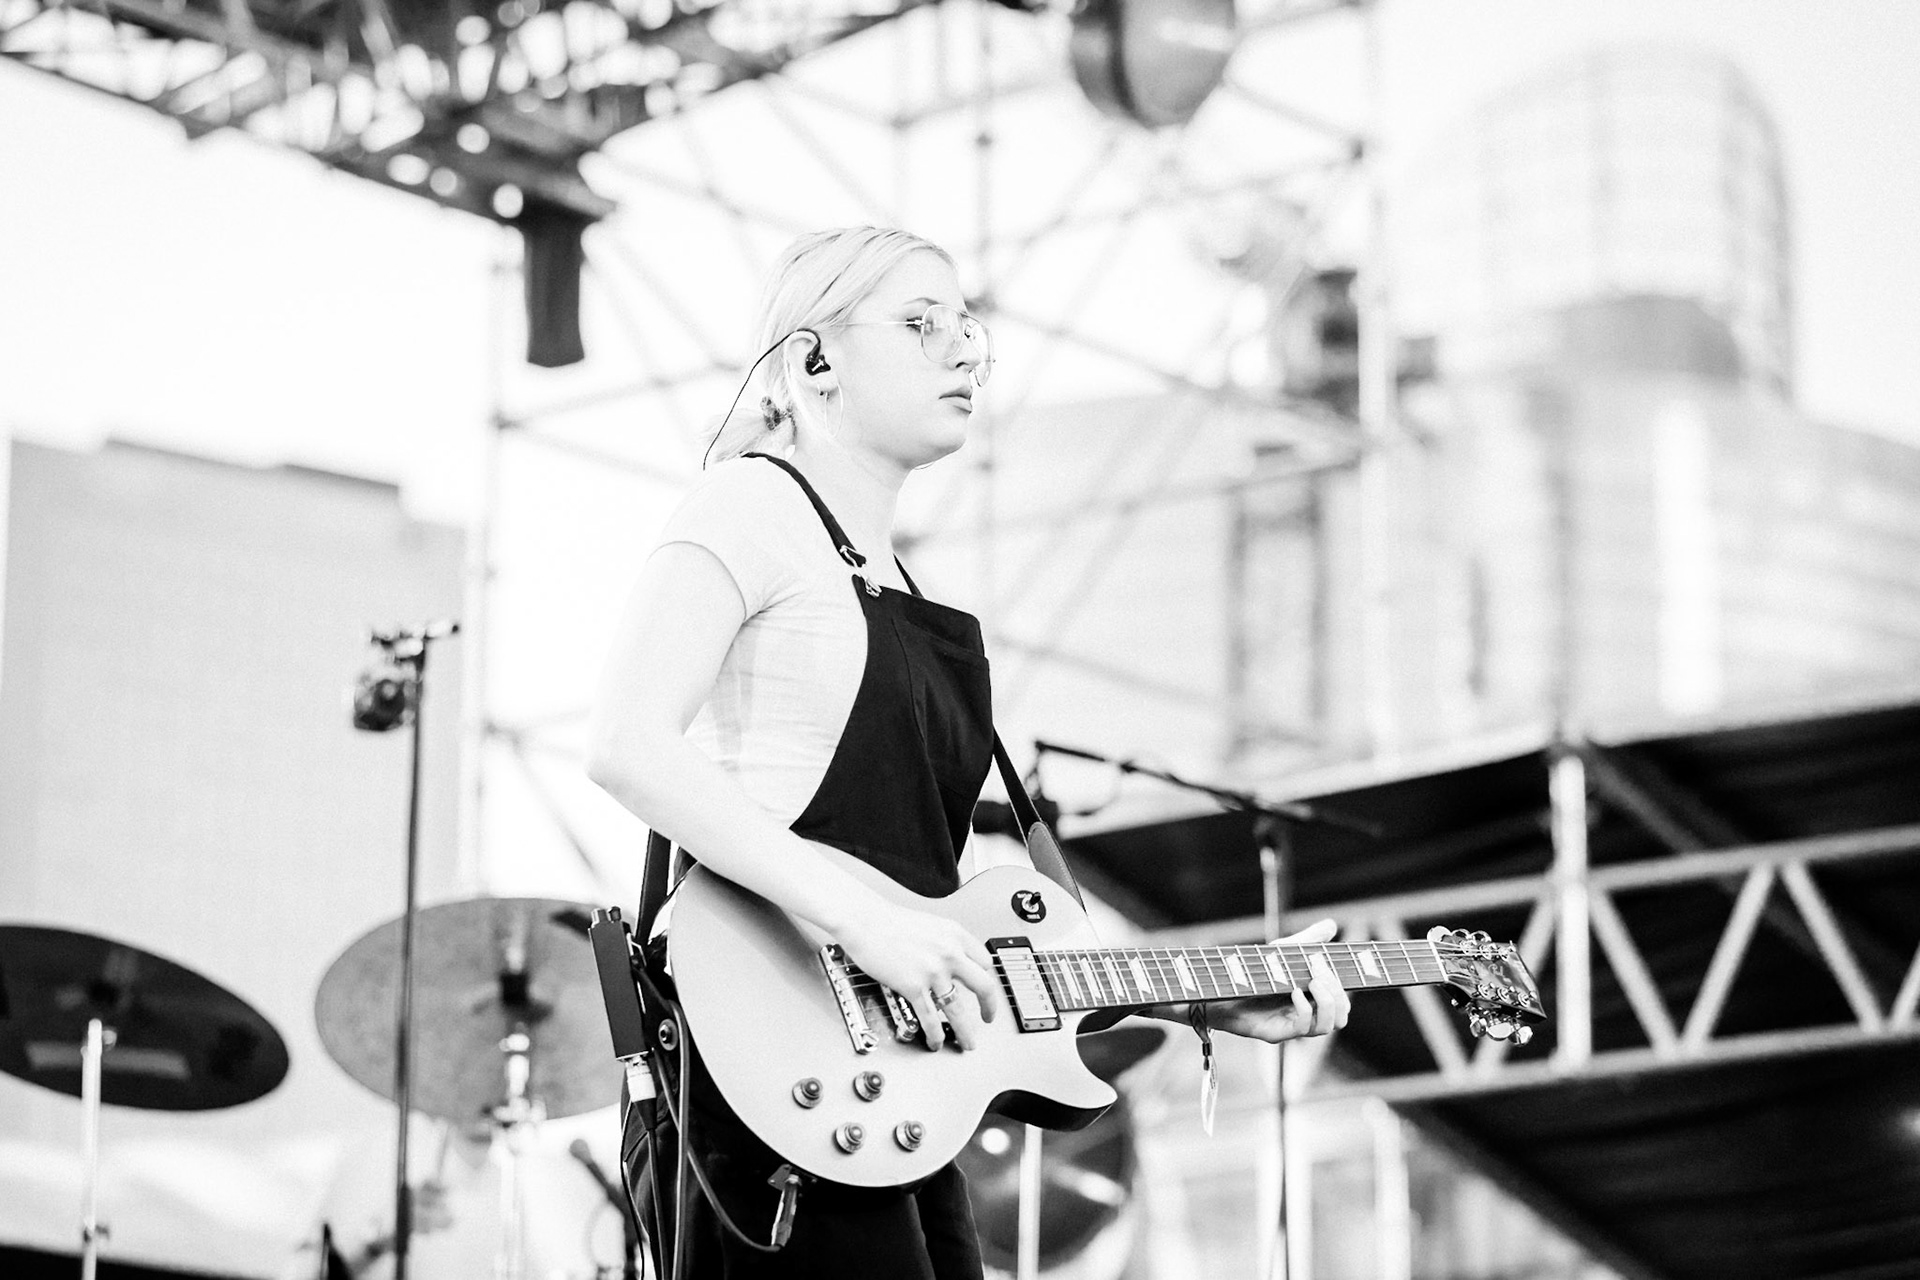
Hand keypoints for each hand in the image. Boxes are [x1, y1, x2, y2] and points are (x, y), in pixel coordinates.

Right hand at [833, 900, 1000, 1051]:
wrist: (865, 920)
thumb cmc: (888, 920)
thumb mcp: (930, 924)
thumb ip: (944, 943)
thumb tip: (950, 961)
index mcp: (955, 935)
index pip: (985, 962)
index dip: (986, 978)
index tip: (985, 988)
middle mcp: (949, 953)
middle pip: (984, 987)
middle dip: (989, 1007)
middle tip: (988, 1017)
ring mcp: (933, 972)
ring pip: (959, 1011)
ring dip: (966, 1031)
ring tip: (968, 1042)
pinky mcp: (914, 987)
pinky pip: (931, 1018)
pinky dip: (935, 1034)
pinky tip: (936, 1041)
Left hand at [1211, 918, 1349, 1043]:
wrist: (1217, 986)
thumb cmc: (1251, 971)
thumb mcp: (1283, 952)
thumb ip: (1308, 940)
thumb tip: (1332, 925)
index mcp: (1310, 1000)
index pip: (1342, 1004)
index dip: (1342, 988)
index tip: (1330, 967)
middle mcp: (1304, 1016)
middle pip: (1341, 1018)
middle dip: (1338, 994)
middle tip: (1321, 974)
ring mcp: (1290, 1026)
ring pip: (1327, 1026)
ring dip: (1328, 1003)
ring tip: (1314, 982)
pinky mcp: (1275, 1032)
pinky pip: (1302, 1028)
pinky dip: (1305, 1009)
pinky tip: (1294, 991)